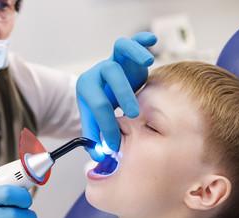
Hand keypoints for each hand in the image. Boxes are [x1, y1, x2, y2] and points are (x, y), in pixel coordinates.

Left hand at [76, 32, 156, 160]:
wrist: (99, 87)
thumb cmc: (97, 105)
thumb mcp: (92, 120)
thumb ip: (94, 136)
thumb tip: (98, 156)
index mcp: (87, 86)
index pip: (98, 104)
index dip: (107, 126)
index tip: (115, 144)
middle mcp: (100, 71)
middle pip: (111, 73)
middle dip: (124, 93)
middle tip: (134, 113)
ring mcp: (115, 60)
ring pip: (121, 47)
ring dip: (135, 54)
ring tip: (148, 64)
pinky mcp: (128, 57)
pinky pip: (134, 42)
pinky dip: (142, 40)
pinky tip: (152, 42)